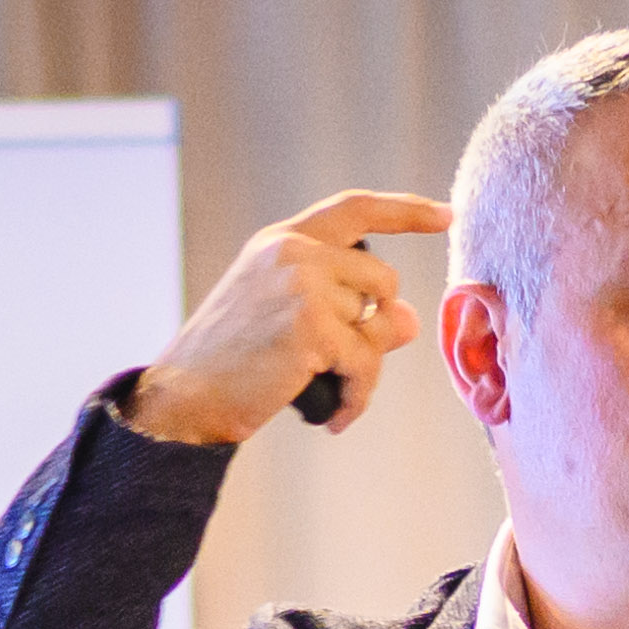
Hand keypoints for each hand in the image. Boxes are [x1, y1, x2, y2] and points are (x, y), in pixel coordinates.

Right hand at [127, 189, 451, 443]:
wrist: (184, 397)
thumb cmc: (232, 365)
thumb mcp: (290, 323)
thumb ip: (349, 311)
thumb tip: (407, 318)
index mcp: (282, 241)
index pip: (355, 209)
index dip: (405, 210)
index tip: (444, 214)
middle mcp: (293, 251)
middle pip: (382, 279)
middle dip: (375, 324)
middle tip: (342, 363)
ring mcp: (302, 284)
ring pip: (378, 324)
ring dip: (362, 366)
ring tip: (328, 388)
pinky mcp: (311, 325)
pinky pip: (365, 364)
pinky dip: (357, 397)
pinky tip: (336, 418)